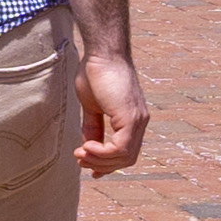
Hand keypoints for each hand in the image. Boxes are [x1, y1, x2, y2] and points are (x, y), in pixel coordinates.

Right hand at [76, 50, 152, 174]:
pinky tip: (86, 147)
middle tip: (80, 159)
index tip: (90, 168)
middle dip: (101, 164)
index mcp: (132, 119)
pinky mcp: (131, 118)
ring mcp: (138, 120)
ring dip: (100, 160)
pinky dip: (102, 153)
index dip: (108, 164)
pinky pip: (120, 149)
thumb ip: (93, 126)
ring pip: (124, 157)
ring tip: (81, 153)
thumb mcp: (91, 105)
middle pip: (126, 159)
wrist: (102, 51)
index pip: (126, 152)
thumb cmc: (96, 71)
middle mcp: (140, 122)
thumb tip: (88, 146)